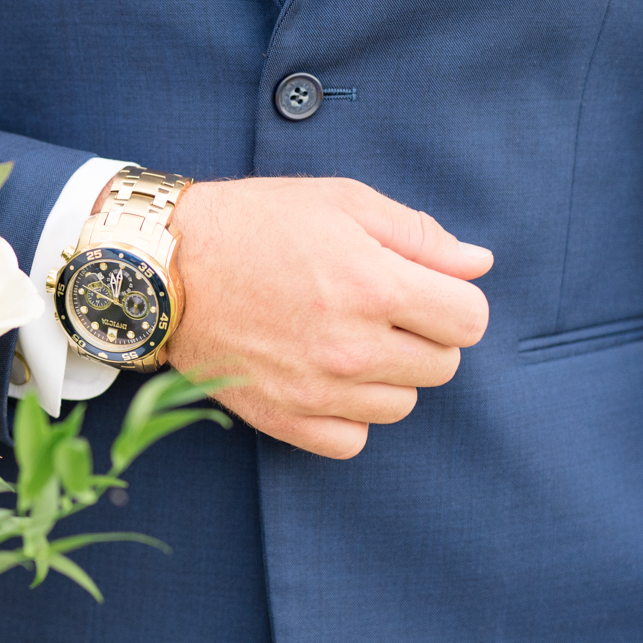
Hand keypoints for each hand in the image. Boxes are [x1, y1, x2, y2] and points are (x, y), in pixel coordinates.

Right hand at [159, 177, 492, 458]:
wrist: (163, 267)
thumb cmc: (252, 224)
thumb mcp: (340, 202)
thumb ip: (418, 234)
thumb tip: (478, 265)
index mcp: (373, 284)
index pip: (470, 320)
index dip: (453, 299)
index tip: (422, 288)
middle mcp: (352, 345)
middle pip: (442, 365)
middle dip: (422, 335)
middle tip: (375, 308)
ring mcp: (317, 389)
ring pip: (402, 404)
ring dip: (386, 375)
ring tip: (343, 339)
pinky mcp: (283, 419)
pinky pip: (353, 440)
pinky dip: (348, 415)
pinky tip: (324, 378)